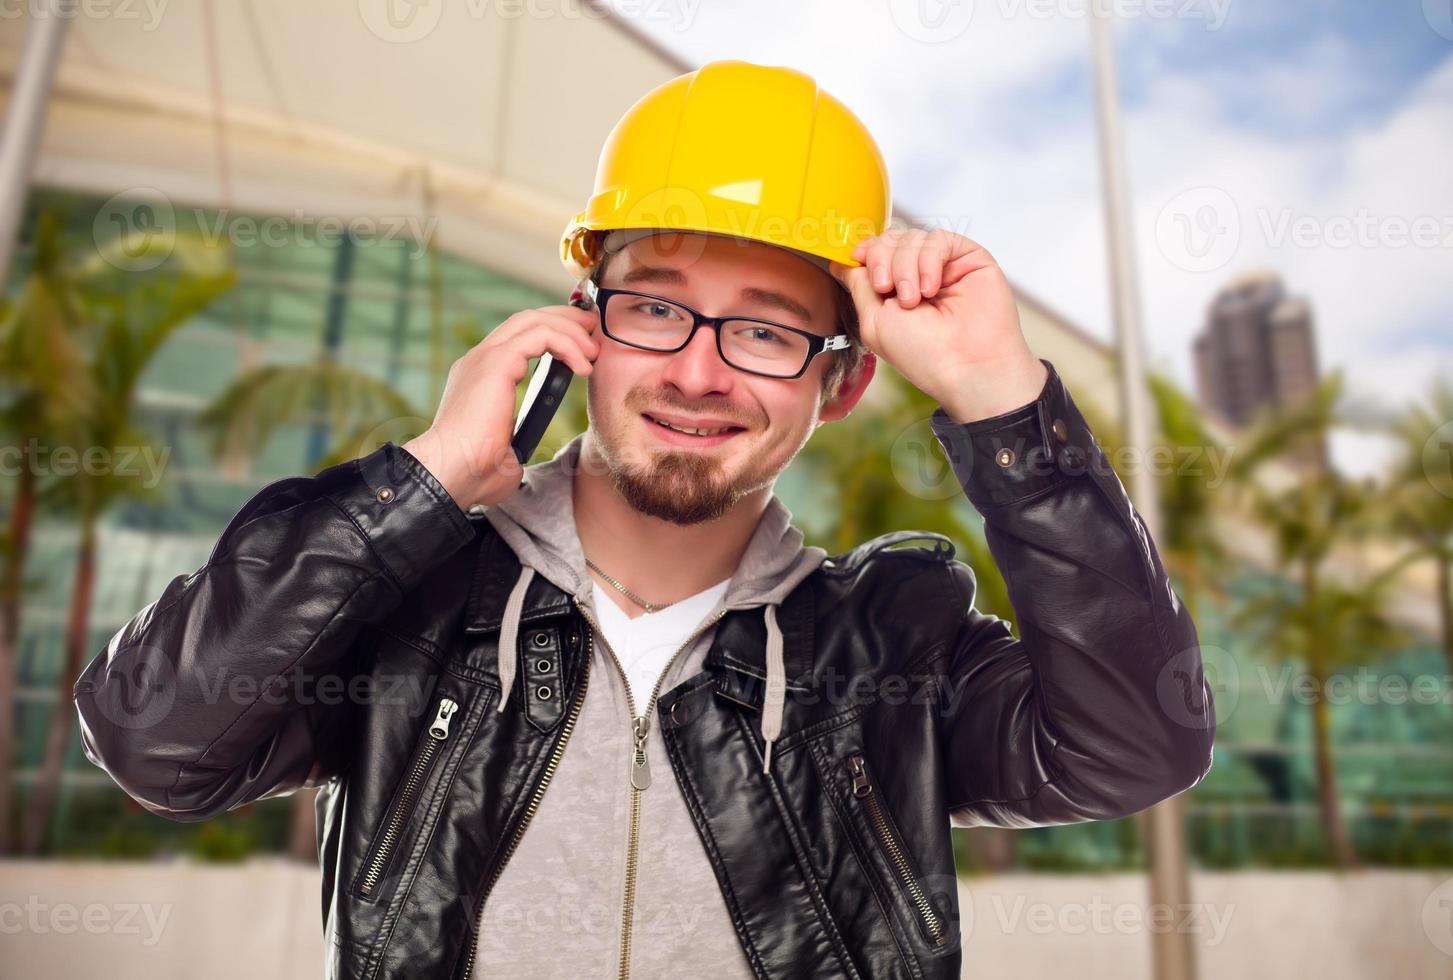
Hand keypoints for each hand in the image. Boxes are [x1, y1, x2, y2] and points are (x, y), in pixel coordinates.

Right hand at [403, 304, 600, 509]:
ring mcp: (485, 357)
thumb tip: (517, 452)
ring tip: (593, 351)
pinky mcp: (496, 362)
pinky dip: (567, 345)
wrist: (451, 473)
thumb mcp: (504, 450)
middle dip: (565, 319)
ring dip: (570, 330)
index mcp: (481, 377)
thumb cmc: (474, 473)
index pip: (518, 337)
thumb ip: (512, 441)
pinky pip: (540, 336)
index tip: (582, 348)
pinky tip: (583, 367)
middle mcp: (480, 360)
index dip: (552, 333)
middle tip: (593, 331)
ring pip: (535, 321)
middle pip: (527, 319)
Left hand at [828, 228, 1047, 422]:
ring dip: (905, 266)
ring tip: (914, 299)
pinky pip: (938, 239)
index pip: (875, 251)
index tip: (858, 258)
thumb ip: (858, 285)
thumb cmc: (922, 354)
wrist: (966, 367)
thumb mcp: (874, 321)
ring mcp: (944, 266)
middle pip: (890, 239)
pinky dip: (929, 260)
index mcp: (895, 290)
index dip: (865, 250)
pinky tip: (931, 288)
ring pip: (912, 237)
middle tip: (887, 289)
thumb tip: (840, 261)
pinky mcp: (968, 259)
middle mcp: (919, 275)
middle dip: (882, 260)